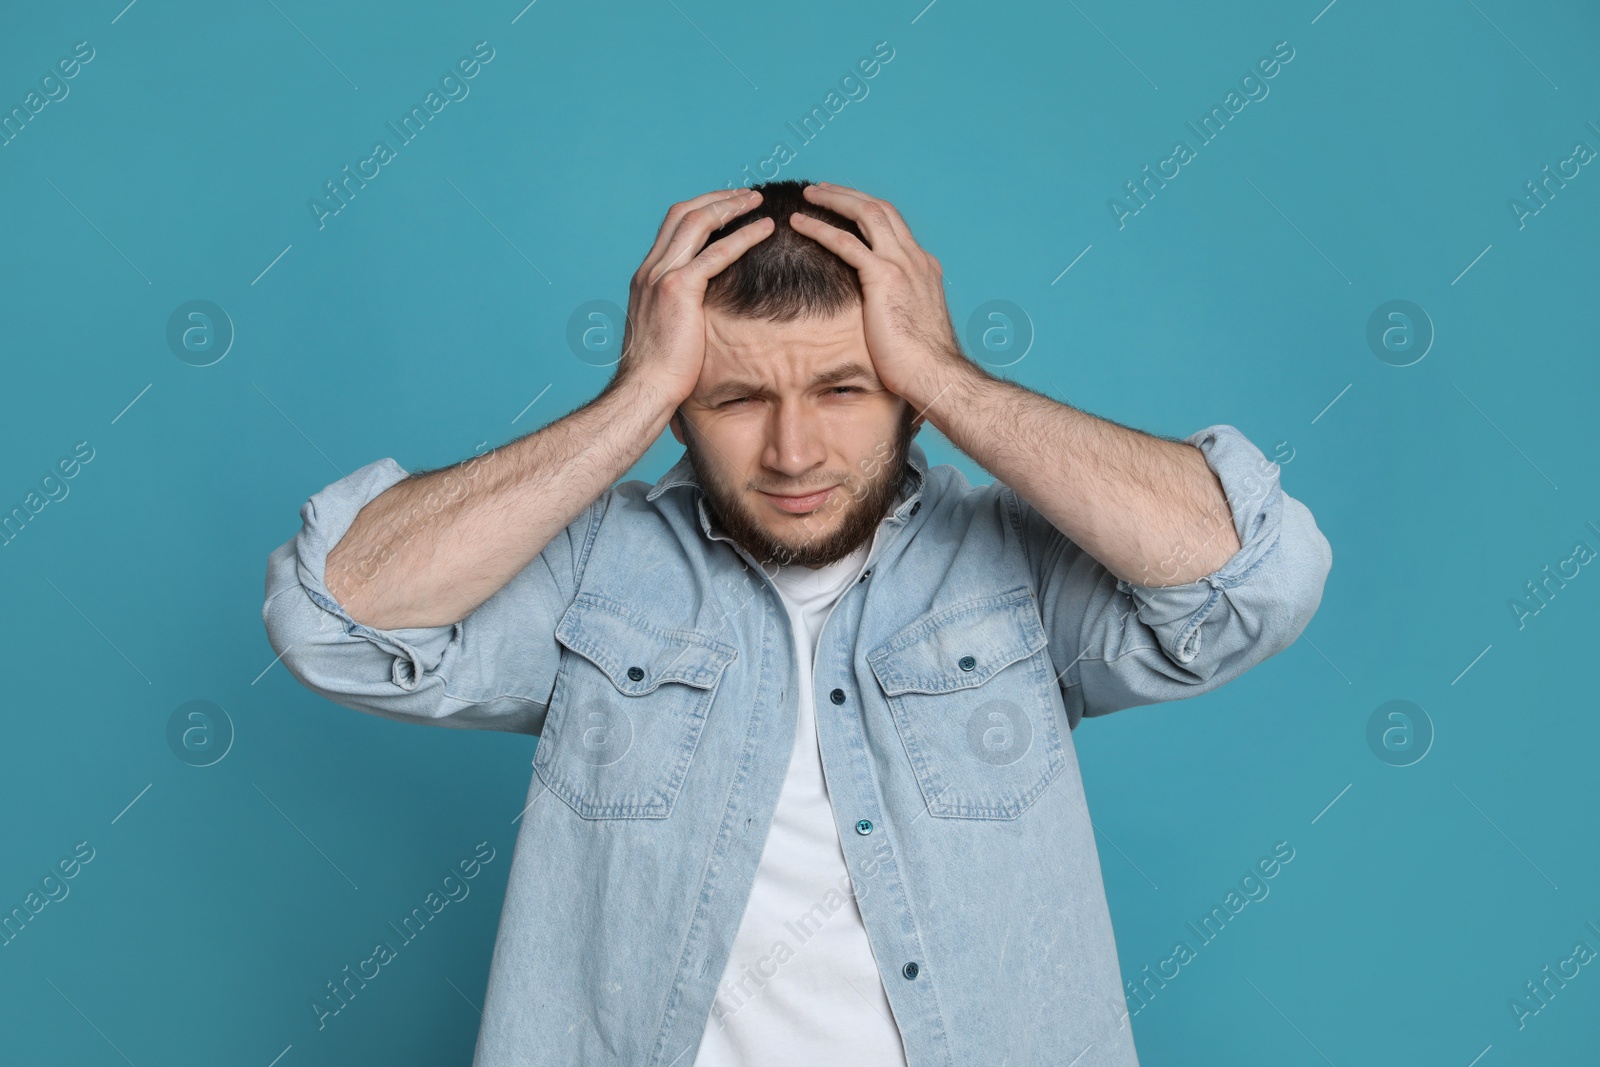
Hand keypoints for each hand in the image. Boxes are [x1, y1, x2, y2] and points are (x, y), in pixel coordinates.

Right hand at [613, 189, 773, 406]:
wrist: (645, 389)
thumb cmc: (659, 372)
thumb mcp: (668, 332)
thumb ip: (680, 312)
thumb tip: (701, 316)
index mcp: (647, 277)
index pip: (672, 227)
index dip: (702, 210)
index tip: (728, 207)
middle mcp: (650, 269)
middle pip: (683, 213)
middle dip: (716, 198)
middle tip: (747, 194)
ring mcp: (661, 276)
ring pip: (697, 222)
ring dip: (730, 206)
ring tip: (758, 201)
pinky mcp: (678, 290)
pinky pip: (715, 253)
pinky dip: (742, 236)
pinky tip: (765, 229)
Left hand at [791, 182, 968, 411]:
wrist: (935, 375)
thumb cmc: (920, 364)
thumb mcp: (909, 326)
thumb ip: (895, 309)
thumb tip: (878, 318)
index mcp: (923, 268)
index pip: (893, 226)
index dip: (867, 211)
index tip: (845, 206)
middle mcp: (916, 258)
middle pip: (880, 209)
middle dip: (849, 194)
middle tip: (822, 189)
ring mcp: (902, 264)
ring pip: (866, 213)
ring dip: (835, 199)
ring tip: (809, 194)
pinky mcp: (884, 278)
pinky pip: (846, 242)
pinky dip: (820, 228)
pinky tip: (799, 223)